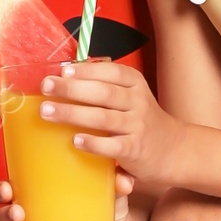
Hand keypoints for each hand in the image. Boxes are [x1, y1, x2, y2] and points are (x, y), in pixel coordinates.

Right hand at [0, 168, 140, 220]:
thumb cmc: (110, 203)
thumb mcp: (112, 190)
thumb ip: (116, 182)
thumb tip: (123, 181)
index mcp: (40, 196)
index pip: (10, 190)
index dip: (1, 191)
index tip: (7, 190)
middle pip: (2, 219)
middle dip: (2, 217)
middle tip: (17, 214)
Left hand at [37, 59, 185, 191]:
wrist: (174, 149)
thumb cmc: (141, 119)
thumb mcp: (131, 96)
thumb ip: (106, 86)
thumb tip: (65, 77)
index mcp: (135, 84)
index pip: (112, 71)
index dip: (87, 70)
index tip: (62, 70)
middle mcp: (137, 102)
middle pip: (104, 92)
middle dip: (72, 89)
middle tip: (46, 87)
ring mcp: (137, 127)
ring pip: (103, 118)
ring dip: (73, 114)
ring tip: (48, 112)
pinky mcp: (134, 150)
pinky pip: (112, 146)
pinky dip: (93, 142)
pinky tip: (75, 140)